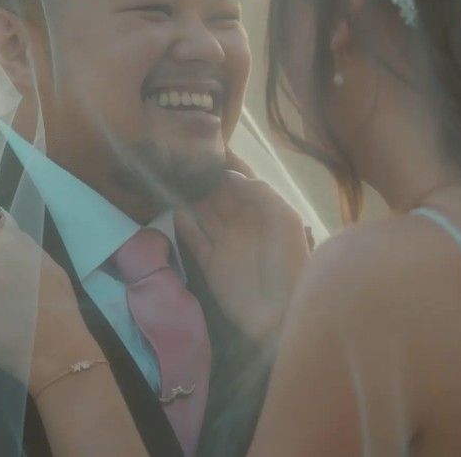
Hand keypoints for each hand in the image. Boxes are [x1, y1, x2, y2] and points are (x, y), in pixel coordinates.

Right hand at [176, 151, 309, 343]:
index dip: (228, 164)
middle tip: (182, 158)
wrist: (282, 315)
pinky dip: (183, 224)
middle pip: (219, 194)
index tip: (208, 145)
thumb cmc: (290, 264)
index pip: (243, 181)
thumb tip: (230, 176)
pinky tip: (172, 208)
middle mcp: (243, 223)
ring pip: (203, 212)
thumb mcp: (285, 221)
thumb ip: (261, 193)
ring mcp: (225, 243)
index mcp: (265, 211)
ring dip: (190, 196)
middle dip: (204, 177)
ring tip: (171, 176)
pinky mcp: (210, 263)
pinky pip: (193, 238)